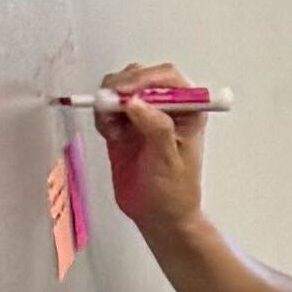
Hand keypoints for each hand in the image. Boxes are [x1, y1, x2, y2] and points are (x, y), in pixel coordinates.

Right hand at [97, 63, 208, 233]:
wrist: (158, 215)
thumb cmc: (173, 190)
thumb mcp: (168, 160)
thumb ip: (156, 129)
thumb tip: (136, 103)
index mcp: (188, 108)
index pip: (167, 77)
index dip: (144, 79)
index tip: (124, 93)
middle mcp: (166, 105)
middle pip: (140, 76)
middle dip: (122, 87)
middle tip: (108, 107)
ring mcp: (143, 113)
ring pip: (120, 89)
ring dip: (110, 102)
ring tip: (112, 130)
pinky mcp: (123, 125)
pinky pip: (107, 109)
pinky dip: (103, 116)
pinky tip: (111, 136)